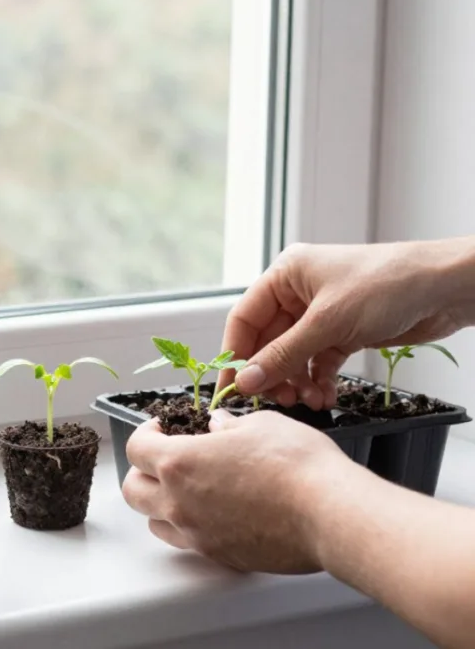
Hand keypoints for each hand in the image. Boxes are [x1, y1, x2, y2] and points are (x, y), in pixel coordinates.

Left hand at [121, 410, 358, 572]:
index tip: (162, 428)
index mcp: (179, 463)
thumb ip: (229, 425)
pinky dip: (191, 527)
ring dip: (161, 504)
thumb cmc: (296, 463)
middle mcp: (179, 503)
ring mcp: (197, 534)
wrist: (329, 513)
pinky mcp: (220, 556)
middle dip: (143, 472)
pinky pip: (189, 542)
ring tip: (188, 488)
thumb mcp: (260, 425)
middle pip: (133, 491)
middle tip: (167, 458)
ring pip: (155, 523)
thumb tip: (218, 426)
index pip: (136, 449)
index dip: (146, 434)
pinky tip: (215, 512)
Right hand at [217, 239, 474, 409]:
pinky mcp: (343, 331)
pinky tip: (324, 396)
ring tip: (306, 402)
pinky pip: (318, 361)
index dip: (235, 355)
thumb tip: (247, 382)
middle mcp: (298, 293)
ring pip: (293, 355)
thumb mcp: (328, 322)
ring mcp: (321, 313)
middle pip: (268, 341)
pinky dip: (318, 380)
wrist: (446, 288)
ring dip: (296, 381)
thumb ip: (284, 355)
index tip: (231, 390)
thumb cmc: (388, 284)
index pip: (244, 319)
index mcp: (285, 275)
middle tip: (276, 402)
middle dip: (272, 374)